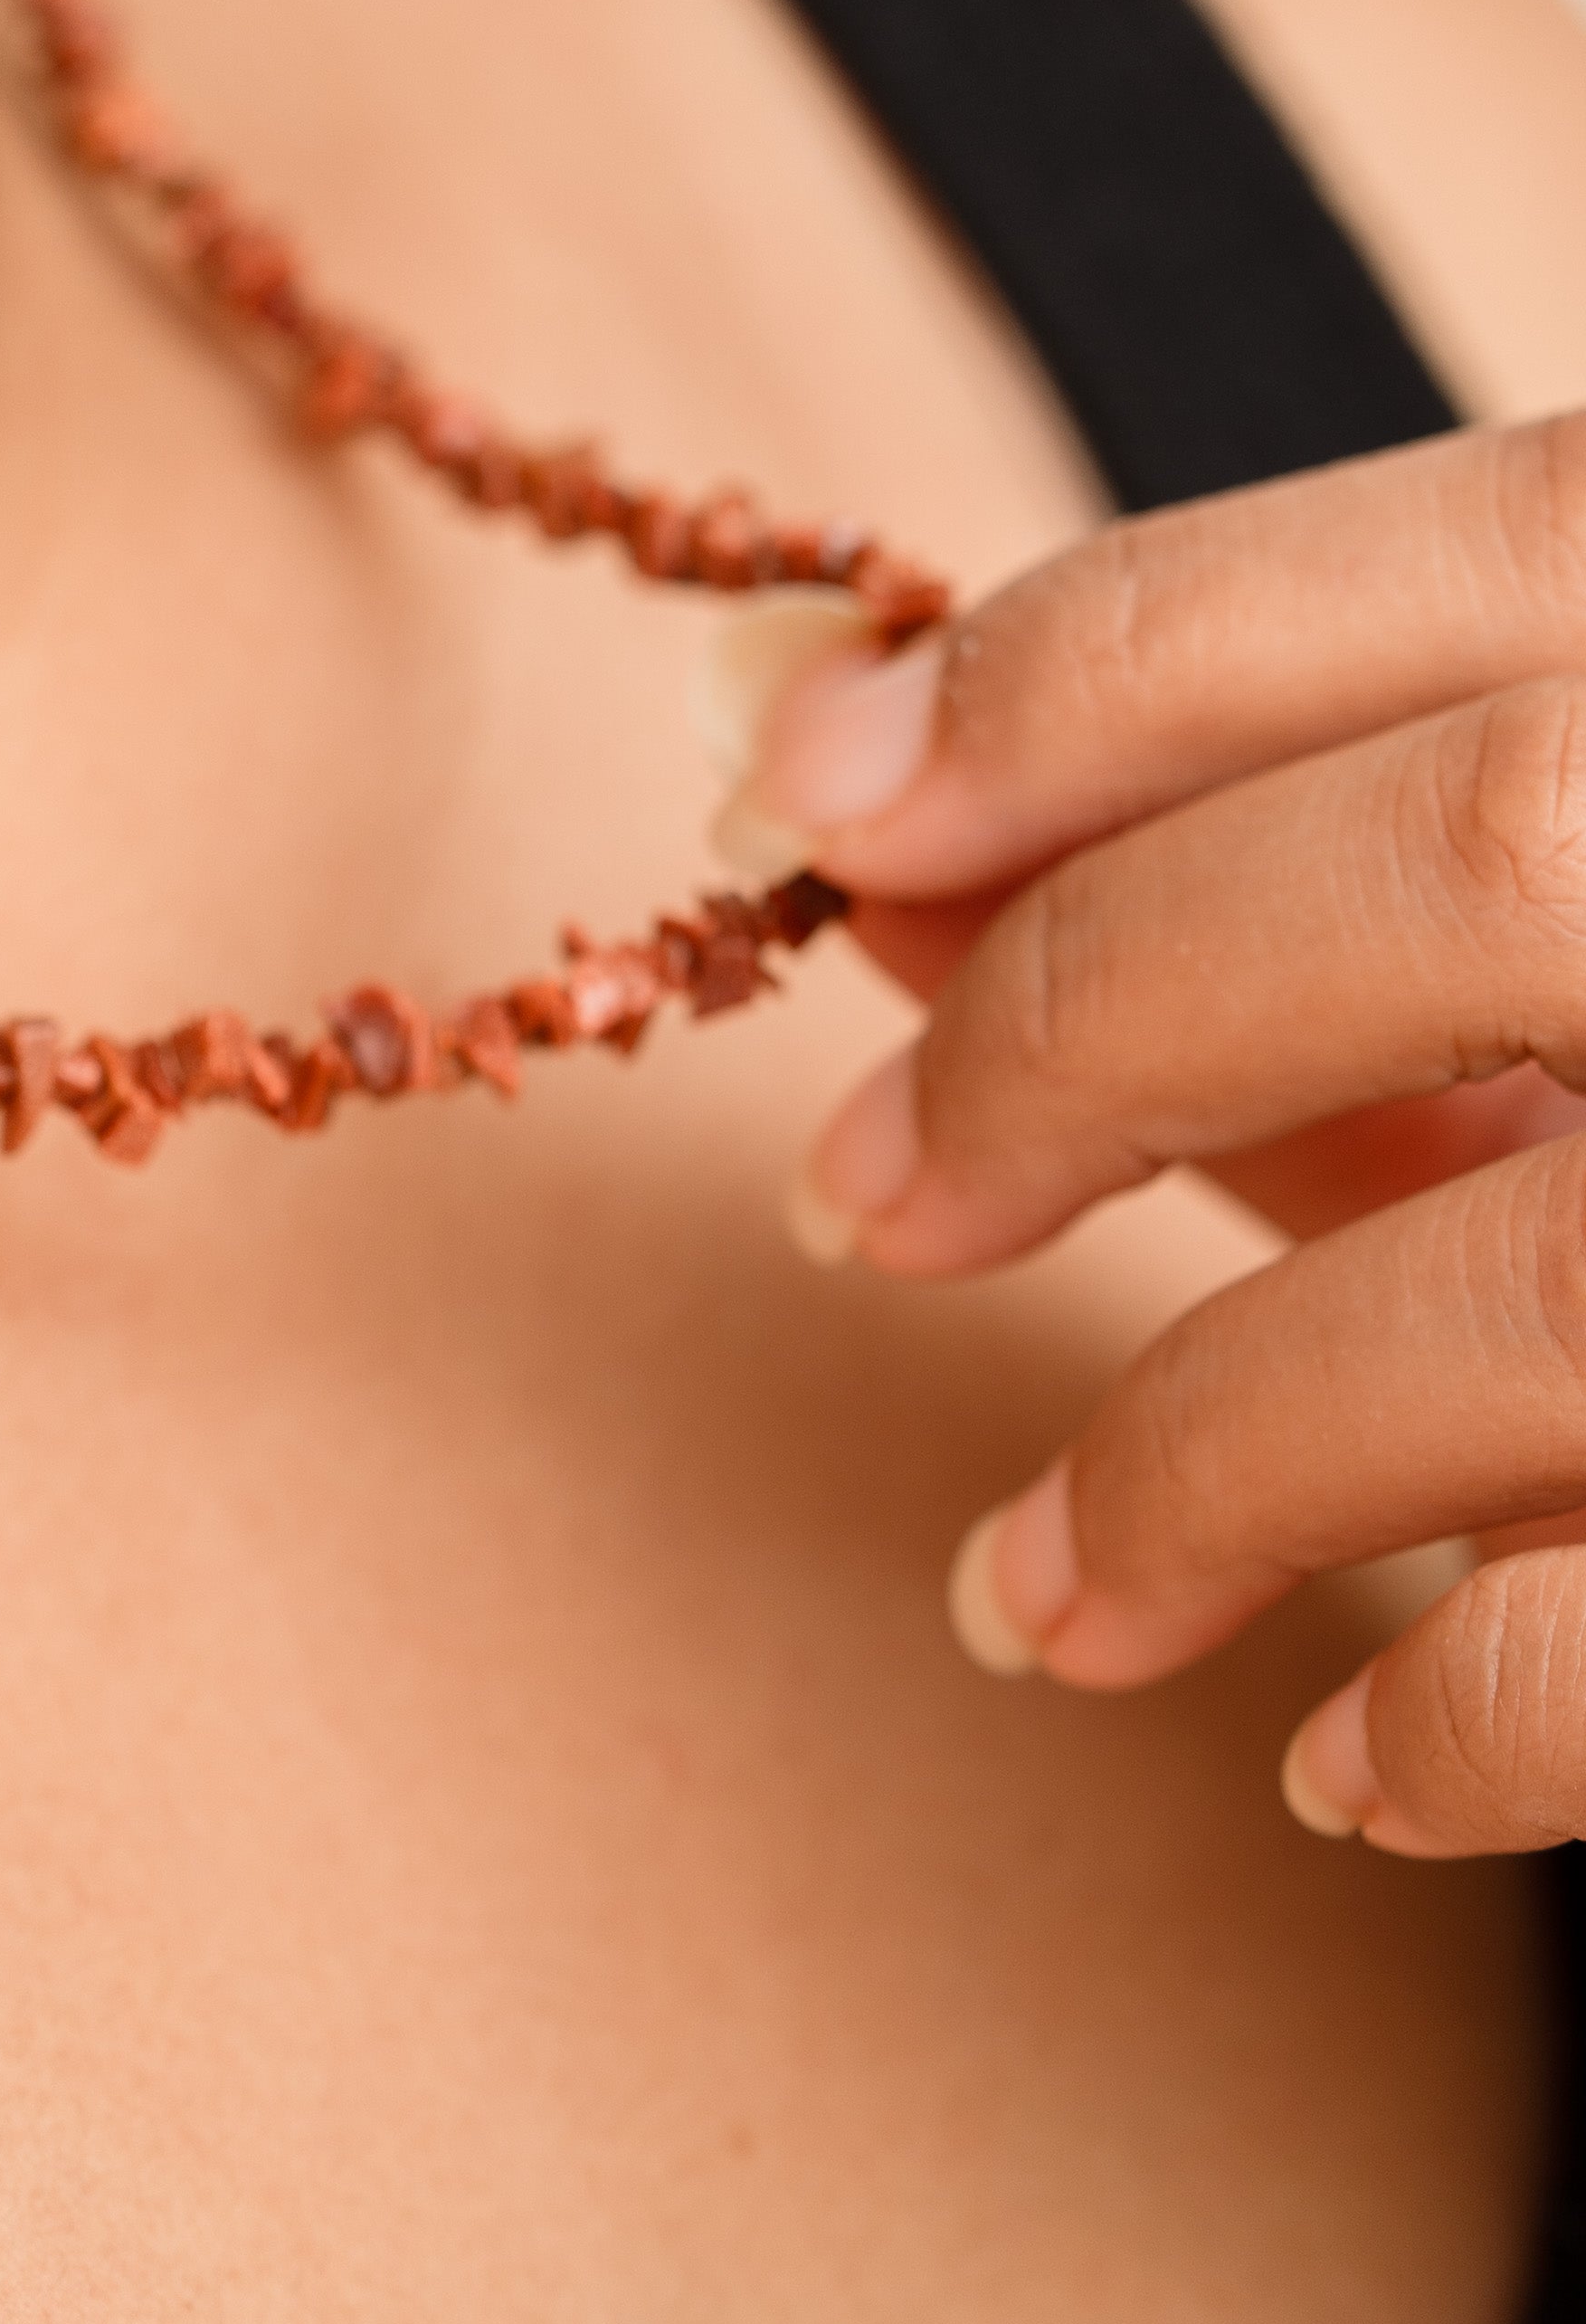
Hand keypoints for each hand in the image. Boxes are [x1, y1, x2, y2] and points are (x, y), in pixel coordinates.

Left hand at [733, 417, 1585, 1862]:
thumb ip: (1382, 845)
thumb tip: (893, 858)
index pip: (1432, 565)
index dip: (1076, 674)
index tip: (810, 808)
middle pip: (1462, 860)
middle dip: (1086, 1024)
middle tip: (858, 1194)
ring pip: (1542, 1284)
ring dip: (1206, 1455)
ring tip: (1027, 1592)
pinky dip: (1475, 1705)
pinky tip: (1345, 1758)